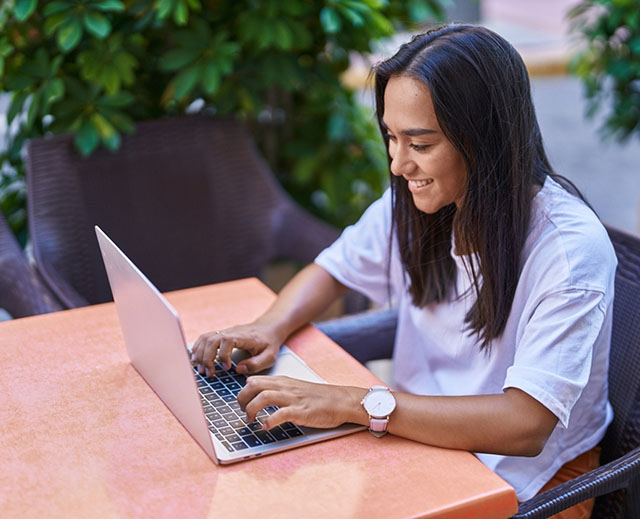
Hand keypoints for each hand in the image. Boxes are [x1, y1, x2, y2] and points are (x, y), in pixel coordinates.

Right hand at [191, 323, 284, 375]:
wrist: (268, 328)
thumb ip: (256, 364)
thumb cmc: (269, 343)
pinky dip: (198, 348)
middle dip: (207, 358)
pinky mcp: (221, 334)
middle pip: (212, 339)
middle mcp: (232, 332)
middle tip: (209, 373)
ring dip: (200, 354)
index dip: (223, 355)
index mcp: (245, 337)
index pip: (227, 340)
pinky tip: (197, 360)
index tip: (227, 368)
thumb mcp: (270, 356)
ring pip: (206, 338)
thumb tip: (238, 369)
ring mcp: (225, 332)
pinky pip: (205, 338)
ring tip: (201, 370)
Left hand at [237, 375, 367, 429]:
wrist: (342, 400)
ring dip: (251, 410)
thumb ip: (280, 391)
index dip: (243, 392)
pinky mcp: (301, 411)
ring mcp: (293, 399)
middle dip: (242, 400)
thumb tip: (260, 399)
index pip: (254, 380)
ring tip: (250, 421)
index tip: (241, 405)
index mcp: (283, 382)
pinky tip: (265, 427)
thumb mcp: (296, 389)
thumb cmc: (320, 398)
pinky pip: (281, 414)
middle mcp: (285, 387)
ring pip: (263, 397)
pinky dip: (269, 421)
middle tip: (243, 413)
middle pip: (254, 385)